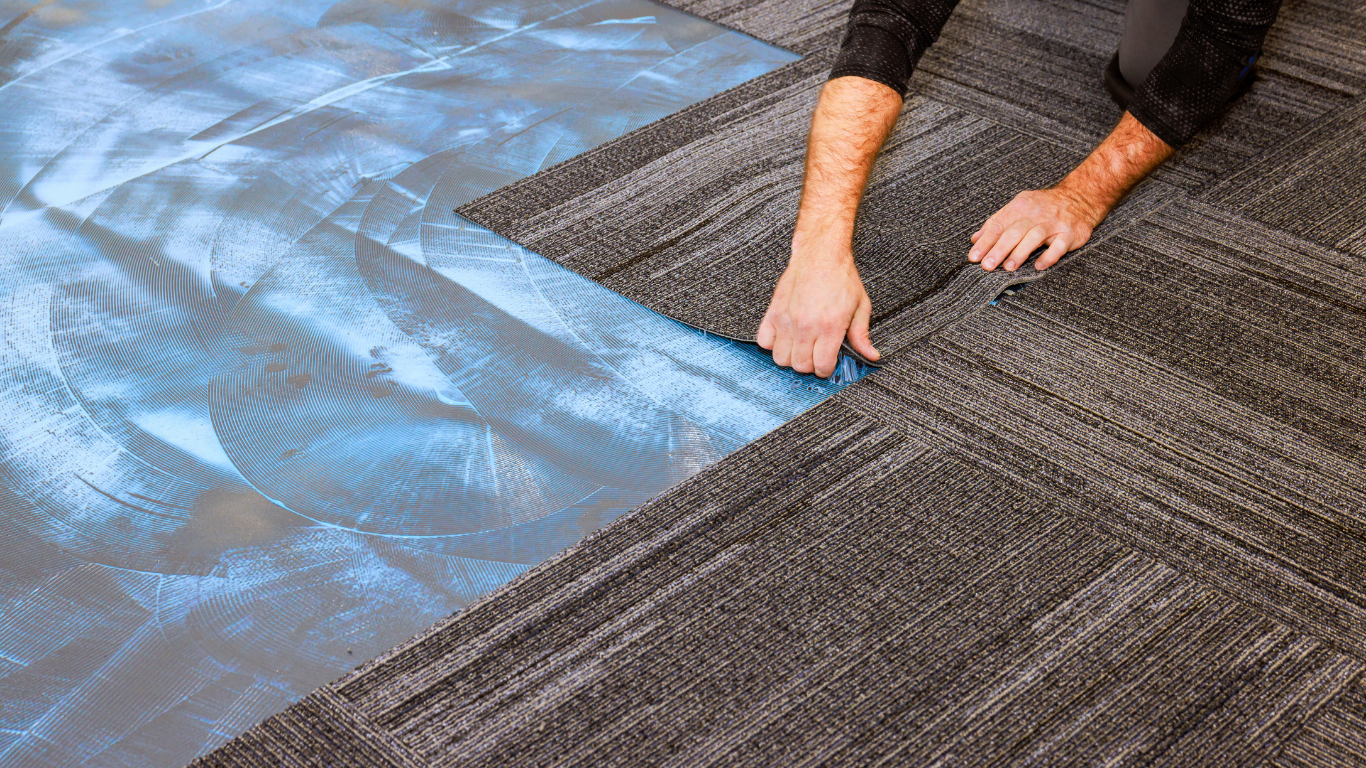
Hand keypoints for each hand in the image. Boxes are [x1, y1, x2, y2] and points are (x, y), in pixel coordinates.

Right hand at [757, 245, 879, 377]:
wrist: (820, 253)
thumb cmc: (841, 277)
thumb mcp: (861, 306)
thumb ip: (862, 335)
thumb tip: (871, 355)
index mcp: (830, 326)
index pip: (821, 365)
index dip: (826, 369)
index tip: (827, 364)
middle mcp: (806, 326)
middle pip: (800, 365)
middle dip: (809, 364)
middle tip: (815, 353)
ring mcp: (787, 320)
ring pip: (781, 358)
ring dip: (791, 357)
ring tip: (800, 346)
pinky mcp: (773, 312)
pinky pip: (764, 341)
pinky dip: (772, 344)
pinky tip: (785, 336)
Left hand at [967, 186, 1108, 271]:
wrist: (1080, 197)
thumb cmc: (1043, 207)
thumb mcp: (1018, 208)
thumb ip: (996, 222)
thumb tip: (974, 239)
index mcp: (1020, 207)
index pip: (998, 225)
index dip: (985, 242)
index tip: (973, 257)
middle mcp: (1036, 213)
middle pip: (1014, 231)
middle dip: (998, 249)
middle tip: (987, 265)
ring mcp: (1054, 222)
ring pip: (1034, 237)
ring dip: (1020, 253)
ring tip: (1008, 268)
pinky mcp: (1070, 232)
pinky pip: (1059, 245)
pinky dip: (1049, 256)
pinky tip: (1039, 266)